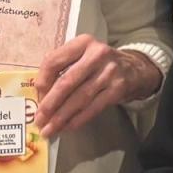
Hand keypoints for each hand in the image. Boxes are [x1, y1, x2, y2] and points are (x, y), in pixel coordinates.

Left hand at [34, 34, 162, 137]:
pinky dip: (78, 120)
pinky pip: (93, 108)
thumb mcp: (83, 56)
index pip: (54, 60)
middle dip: (50, 104)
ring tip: (49, 129)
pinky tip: (67, 127)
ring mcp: (109, 72)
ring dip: (62, 117)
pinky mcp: (118, 89)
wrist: (135, 69)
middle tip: (39, 119)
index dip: (42, 80)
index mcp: (83, 43)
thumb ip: (63, 68)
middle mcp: (97, 54)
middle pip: (67, 82)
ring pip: (79, 98)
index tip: (37, 96)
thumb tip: (41, 96)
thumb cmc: (100, 64)